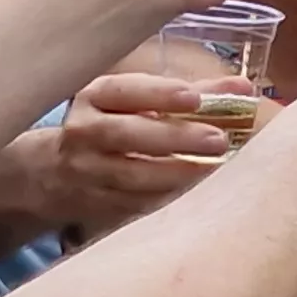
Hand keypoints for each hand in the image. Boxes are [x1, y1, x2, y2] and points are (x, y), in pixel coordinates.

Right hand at [60, 72, 244, 217]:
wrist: (53, 174)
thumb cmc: (111, 125)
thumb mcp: (135, 102)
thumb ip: (189, 94)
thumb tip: (244, 90)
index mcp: (94, 97)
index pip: (123, 90)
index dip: (158, 93)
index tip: (194, 97)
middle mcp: (84, 132)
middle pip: (126, 134)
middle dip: (174, 137)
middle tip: (217, 139)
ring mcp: (87, 173)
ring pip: (131, 176)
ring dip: (176, 174)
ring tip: (214, 169)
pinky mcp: (98, 206)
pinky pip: (135, 205)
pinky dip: (168, 200)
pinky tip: (198, 197)